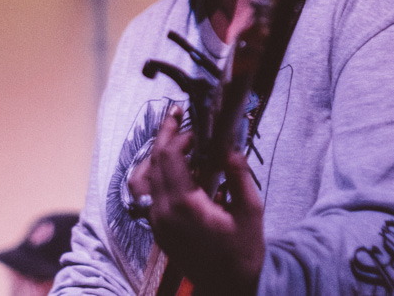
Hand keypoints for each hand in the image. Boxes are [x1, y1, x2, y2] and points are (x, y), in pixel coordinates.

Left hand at [145, 107, 264, 295]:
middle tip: (176, 114)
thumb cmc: (244, 249)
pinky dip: (156, 172)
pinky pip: (147, 193)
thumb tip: (228, 145)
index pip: (169, 156)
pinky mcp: (157, 229)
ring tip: (171, 137)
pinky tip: (174, 165)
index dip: (180, 136)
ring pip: (143, 177)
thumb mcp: (251, 209)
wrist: (230, 286)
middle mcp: (163, 212)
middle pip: (153, 161)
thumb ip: (238, 173)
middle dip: (165, 135)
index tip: (198, 128)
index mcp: (184, 205)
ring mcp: (156, 222)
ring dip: (155, 154)